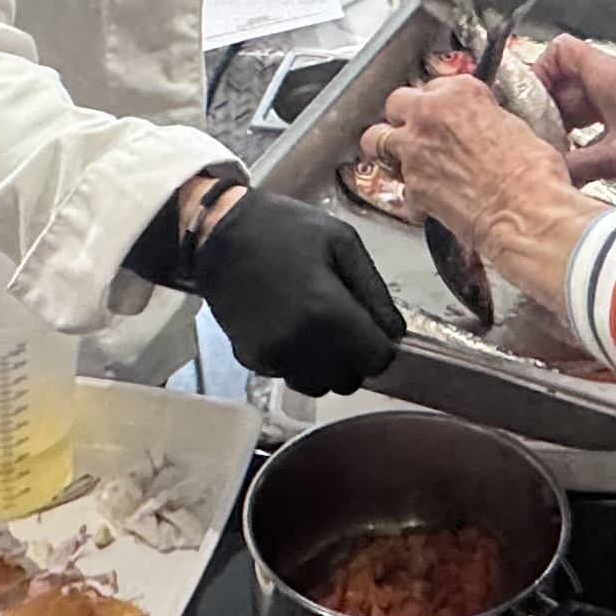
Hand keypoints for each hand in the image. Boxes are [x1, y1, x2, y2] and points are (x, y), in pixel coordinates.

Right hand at [193, 189, 404, 393]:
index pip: (377, 359)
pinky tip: (289, 328)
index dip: (382, 346)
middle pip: (349, 380)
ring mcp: (272, 356)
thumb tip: (395, 333)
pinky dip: (297, 362)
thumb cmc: (286, 229)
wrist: (220, 233)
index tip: (374, 328)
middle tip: (345, 325)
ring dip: (326, 367)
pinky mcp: (251, 360)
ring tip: (317, 330)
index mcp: (328, 311)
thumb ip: (374, 290)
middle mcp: (301, 343)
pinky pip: (289, 376)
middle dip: (355, 358)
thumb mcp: (342, 242)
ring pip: (318, 386)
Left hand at [366, 72, 580, 249]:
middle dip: (403, 116)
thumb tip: (482, 129)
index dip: (438, 102)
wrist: (525, 211)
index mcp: (460, 93)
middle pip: (397, 103)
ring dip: (388, 148)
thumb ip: (486, 119)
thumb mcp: (515, 127)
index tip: (444, 112)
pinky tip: (428, 202)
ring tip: (401, 159)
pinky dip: (413, 195)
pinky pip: (401, 188)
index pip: (434, 85)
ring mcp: (415, 152)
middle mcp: (430, 115)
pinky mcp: (412, 188)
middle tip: (415, 129)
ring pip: (376, 140)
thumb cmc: (533, 171)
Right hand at [531, 40, 615, 198]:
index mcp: (612, 78)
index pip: (562, 51)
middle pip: (571, 74)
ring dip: (569, 116)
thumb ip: (573, 166)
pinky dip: (588, 126)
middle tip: (542, 132)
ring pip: (586, 93)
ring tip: (558, 146)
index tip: (534, 102)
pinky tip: (584, 154)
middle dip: (552, 102)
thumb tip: (546, 174)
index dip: (542, 71)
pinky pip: (603, 108)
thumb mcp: (615, 161)